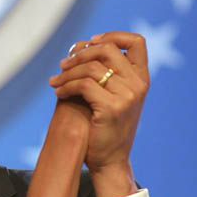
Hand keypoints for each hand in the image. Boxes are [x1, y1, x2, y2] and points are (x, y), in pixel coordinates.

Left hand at [49, 31, 148, 196]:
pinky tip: (58, 93)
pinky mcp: (112, 108)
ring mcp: (128, 96)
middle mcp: (139, 84)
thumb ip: (105, 73)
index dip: (112, 35)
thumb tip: (80, 45)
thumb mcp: (112, 96)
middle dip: (80, 54)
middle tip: (62, 65)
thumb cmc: (105, 128)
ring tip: (54, 82)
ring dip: (67, 73)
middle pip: (108, 50)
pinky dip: (66, 87)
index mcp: (142, 78)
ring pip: (91, 68)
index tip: (90, 42)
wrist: (110, 160)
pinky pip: (84, 86)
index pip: (136, 42)